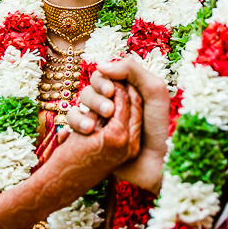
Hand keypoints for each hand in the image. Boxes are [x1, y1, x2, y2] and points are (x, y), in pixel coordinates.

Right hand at [68, 56, 169, 191]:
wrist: (158, 163)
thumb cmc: (160, 126)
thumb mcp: (154, 91)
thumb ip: (131, 70)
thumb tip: (100, 66)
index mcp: (123, 90)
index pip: (101, 77)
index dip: (102, 82)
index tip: (111, 92)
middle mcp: (108, 105)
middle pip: (87, 93)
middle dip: (94, 100)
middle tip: (108, 112)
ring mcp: (98, 125)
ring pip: (76, 112)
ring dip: (78, 117)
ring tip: (89, 129)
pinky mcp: (91, 143)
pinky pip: (71, 134)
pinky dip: (67, 134)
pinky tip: (69, 138)